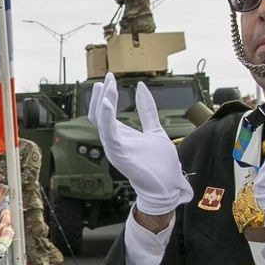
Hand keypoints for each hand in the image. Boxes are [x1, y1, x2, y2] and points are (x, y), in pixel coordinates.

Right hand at [88, 74, 192, 215]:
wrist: (167, 186)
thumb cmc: (160, 163)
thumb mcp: (155, 130)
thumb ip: (147, 110)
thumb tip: (141, 88)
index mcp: (120, 135)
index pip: (104, 112)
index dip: (106, 94)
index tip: (110, 77)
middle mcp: (113, 141)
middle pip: (98, 115)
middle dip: (102, 95)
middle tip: (107, 78)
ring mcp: (114, 149)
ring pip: (101, 122)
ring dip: (103, 102)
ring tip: (108, 86)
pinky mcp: (119, 156)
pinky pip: (109, 135)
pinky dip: (106, 119)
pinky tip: (108, 104)